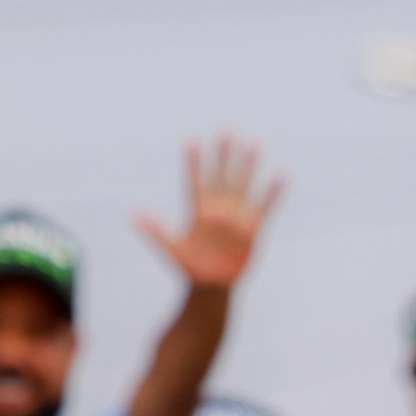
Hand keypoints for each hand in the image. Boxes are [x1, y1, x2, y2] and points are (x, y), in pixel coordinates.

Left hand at [137, 134, 281, 293]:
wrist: (211, 285)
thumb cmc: (190, 268)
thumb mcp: (172, 250)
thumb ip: (156, 232)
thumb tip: (134, 217)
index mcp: (199, 212)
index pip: (196, 181)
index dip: (193, 163)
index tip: (191, 140)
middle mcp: (218, 209)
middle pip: (221, 176)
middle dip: (224, 154)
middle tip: (226, 130)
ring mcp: (236, 216)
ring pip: (243, 185)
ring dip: (248, 165)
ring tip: (253, 143)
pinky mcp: (253, 228)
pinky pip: (265, 206)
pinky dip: (274, 192)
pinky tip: (282, 175)